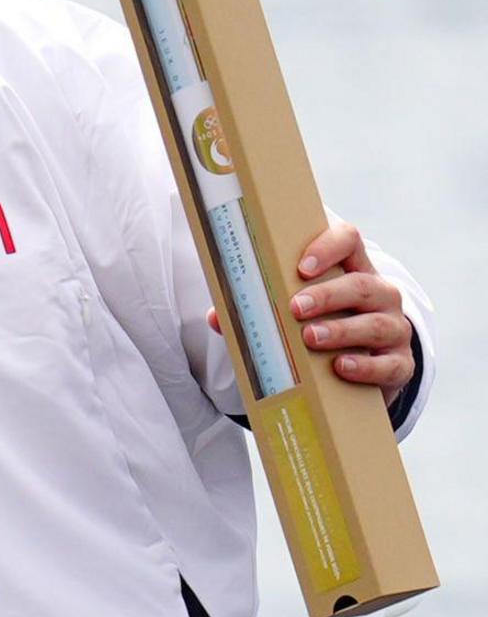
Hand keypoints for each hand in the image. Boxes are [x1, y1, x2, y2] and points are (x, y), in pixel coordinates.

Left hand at [262, 218, 412, 393]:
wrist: (361, 374)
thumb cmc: (322, 332)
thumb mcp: (294, 317)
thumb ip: (258, 312)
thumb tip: (216, 317)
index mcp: (352, 272)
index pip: (350, 241)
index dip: (329, 247)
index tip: (302, 267)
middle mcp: (380, 296)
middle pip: (363, 284)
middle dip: (328, 295)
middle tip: (294, 308)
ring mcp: (394, 329)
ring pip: (377, 323)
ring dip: (341, 330)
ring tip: (310, 338)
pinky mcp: (399, 365)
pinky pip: (388, 364)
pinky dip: (364, 366)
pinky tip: (339, 367)